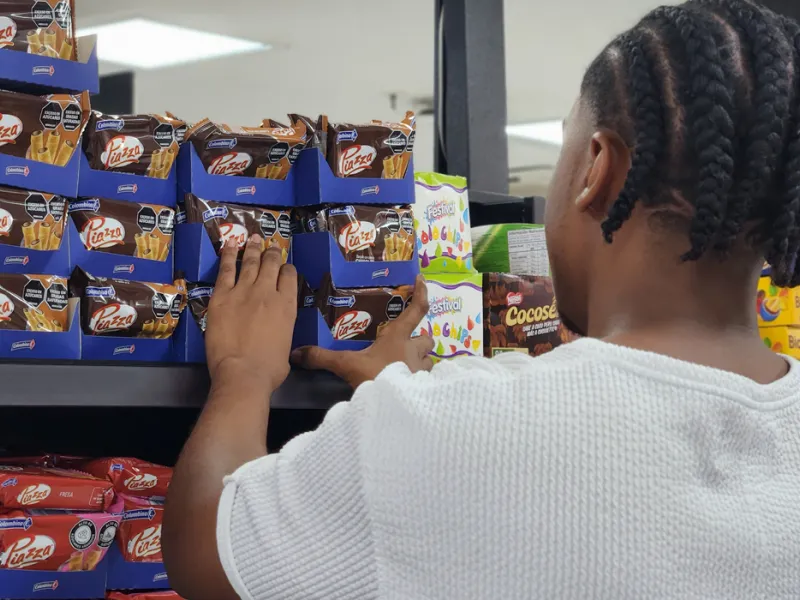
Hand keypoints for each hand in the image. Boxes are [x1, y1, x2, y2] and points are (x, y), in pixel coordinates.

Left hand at [205, 235, 296, 390]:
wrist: (243, 372)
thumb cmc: (269, 369)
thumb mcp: (287, 347)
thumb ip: (283, 331)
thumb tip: (279, 335)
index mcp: (287, 305)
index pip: (289, 276)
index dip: (287, 269)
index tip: (284, 267)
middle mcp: (267, 292)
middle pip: (271, 264)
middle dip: (271, 253)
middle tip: (271, 246)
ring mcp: (243, 291)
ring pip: (250, 262)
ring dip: (253, 248)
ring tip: (254, 238)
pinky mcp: (221, 296)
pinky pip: (225, 270)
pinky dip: (228, 255)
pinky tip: (230, 244)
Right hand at [292, 275, 434, 387]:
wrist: (394, 410)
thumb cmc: (375, 379)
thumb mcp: (346, 366)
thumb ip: (322, 358)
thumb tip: (296, 353)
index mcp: (398, 338)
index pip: (416, 310)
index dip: (421, 293)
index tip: (421, 280)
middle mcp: (414, 351)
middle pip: (427, 339)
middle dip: (420, 339)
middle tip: (408, 342)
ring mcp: (422, 372)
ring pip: (428, 360)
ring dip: (421, 360)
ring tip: (408, 365)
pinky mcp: (426, 390)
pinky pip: (428, 381)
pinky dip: (422, 381)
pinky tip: (410, 386)